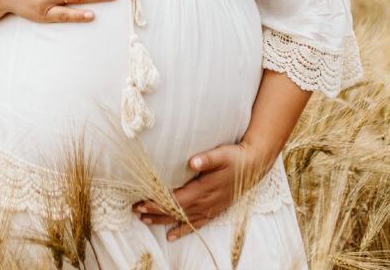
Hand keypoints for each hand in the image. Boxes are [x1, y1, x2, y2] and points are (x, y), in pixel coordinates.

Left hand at [131, 140, 268, 240]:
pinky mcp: (213, 210)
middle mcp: (205, 203)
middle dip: (154, 212)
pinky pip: (195, 224)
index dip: (158, 202)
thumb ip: (208, 158)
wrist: (253, 167)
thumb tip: (193, 161)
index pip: (176, 200)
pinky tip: (171, 235)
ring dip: (163, 220)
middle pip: (175, 211)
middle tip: (136, 210)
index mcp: (204, 190)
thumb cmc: (235, 158)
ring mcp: (209, 209)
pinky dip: (182, 230)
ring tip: (144, 220)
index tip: (142, 202)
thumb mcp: (222, 154)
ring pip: (182, 219)